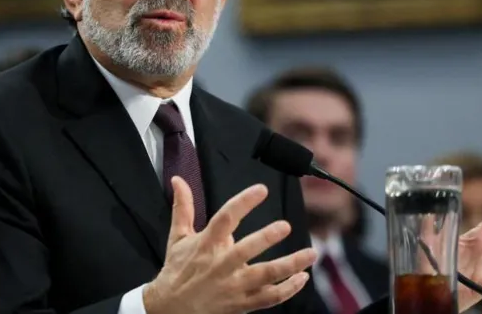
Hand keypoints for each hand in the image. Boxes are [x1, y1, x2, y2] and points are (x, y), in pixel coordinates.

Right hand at [143, 177, 316, 313]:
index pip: (225, 219)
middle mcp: (221, 265)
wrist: (170, 309)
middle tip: (285, 226)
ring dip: (290, 265)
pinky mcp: (242, 303)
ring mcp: (234, 286)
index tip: (261, 190)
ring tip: (311, 253)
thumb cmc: (177, 271)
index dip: (243, 203)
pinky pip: (269, 298)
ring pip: (265, 276)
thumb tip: (178, 180)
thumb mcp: (177, 237)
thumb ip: (183, 207)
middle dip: (266, 238)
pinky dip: (288, 290)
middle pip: (246, 250)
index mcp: (206, 244)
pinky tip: (302, 277)